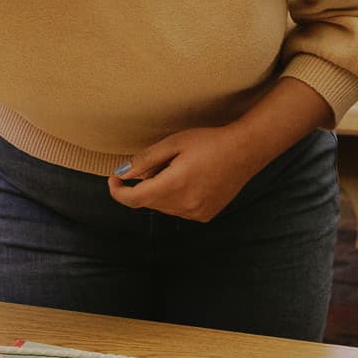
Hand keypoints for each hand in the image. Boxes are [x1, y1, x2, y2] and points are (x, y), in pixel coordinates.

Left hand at [107, 125, 270, 221]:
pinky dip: (175, 198)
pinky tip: (190, 180)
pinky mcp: (205, 215)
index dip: (118, 191)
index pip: (134, 199)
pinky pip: (178, 210)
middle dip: (145, 185)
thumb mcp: (173, 143)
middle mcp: (185, 205)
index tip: (113, 180)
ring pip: (163, 207)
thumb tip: (122, 174)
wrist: (244, 151)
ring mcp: (196, 213)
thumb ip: (145, 161)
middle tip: (162, 162)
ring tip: (180, 169)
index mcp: (174, 185)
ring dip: (160, 191)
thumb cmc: (209, 142)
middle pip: (148, 202)